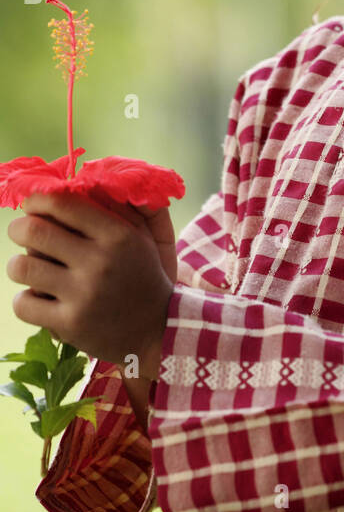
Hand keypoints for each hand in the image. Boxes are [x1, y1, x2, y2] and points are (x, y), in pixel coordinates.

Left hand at [5, 190, 175, 379]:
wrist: (157, 330)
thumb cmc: (141, 277)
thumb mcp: (140, 238)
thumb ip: (111, 210)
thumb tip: (73, 181)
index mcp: (117, 235)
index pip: (61, 204)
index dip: (37, 200)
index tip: (33, 206)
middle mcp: (100, 262)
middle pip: (32, 231)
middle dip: (18, 228)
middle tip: (21, 232)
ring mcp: (83, 295)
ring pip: (22, 267)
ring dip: (19, 266)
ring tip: (29, 269)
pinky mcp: (70, 324)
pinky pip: (23, 304)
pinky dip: (25, 300)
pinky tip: (39, 299)